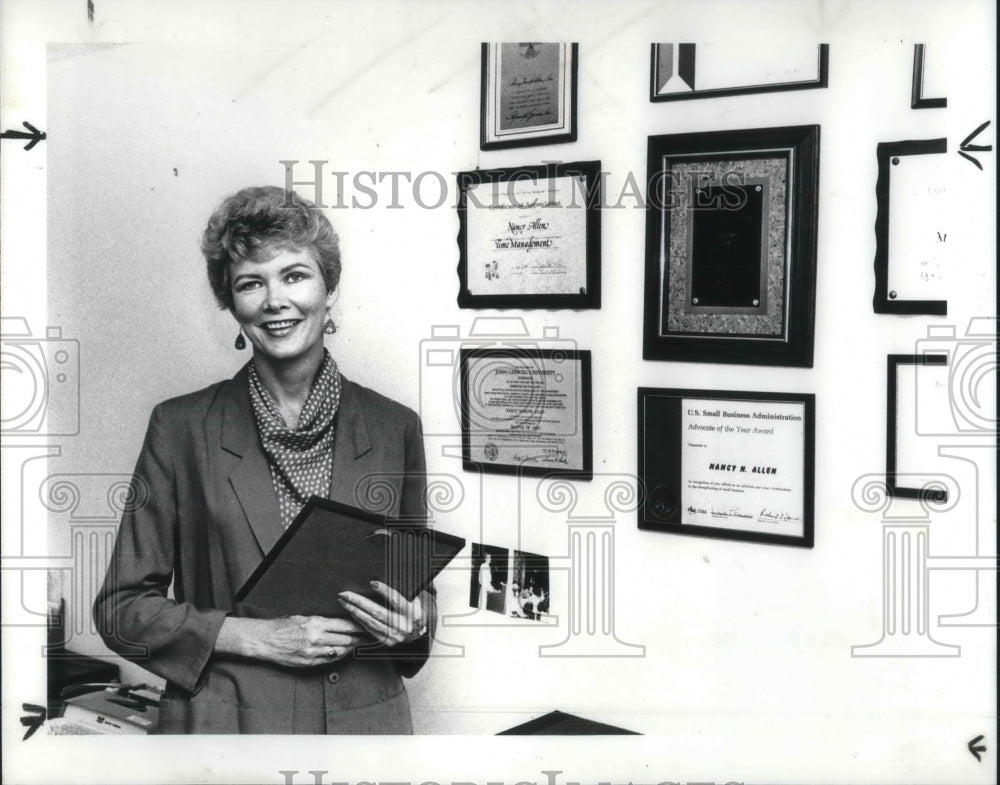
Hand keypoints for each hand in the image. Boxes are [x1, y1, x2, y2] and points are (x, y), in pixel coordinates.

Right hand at [216, 615, 369, 666]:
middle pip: (346, 639)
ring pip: (340, 651)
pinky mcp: (308, 663)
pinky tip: (343, 652)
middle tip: (369, 636)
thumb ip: (322, 621)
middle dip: (359, 638)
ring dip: (351, 648)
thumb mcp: (303, 616)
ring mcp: (312, 652)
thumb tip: (339, 622)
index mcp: (316, 623)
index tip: (367, 625)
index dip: (359, 626)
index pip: (345, 625)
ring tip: (358, 644)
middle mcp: (316, 638)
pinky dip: (338, 656)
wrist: (264, 640)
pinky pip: (329, 660)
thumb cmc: (282, 625)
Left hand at [337, 581, 425, 646]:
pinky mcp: (386, 641)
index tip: (372, 583)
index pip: (397, 601)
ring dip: (354, 611)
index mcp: (413, 614)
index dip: (385, 592)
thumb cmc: (416, 610)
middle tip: (345, 594)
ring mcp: (394, 636)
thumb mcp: (417, 599)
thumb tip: (392, 573)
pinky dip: (358, 620)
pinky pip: (369, 630)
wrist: (419, 633)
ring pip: (370, 622)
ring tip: (343, 601)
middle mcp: (403, 626)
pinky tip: (351, 612)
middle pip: (378, 612)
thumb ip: (407, 589)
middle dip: (359, 602)